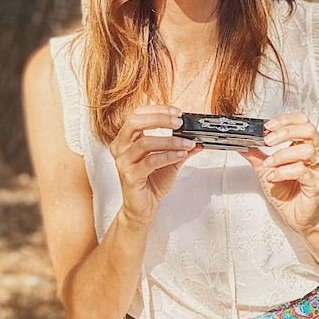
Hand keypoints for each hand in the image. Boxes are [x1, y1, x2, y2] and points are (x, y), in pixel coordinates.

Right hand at [108, 105, 197, 227]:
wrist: (143, 208)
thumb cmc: (151, 182)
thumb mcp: (169, 160)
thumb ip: (181, 147)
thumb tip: (198, 137)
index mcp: (126, 139)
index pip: (138, 115)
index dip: (157, 110)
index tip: (177, 112)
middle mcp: (120, 148)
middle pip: (135, 123)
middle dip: (160, 119)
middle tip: (179, 122)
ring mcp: (123, 162)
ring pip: (145, 143)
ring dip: (170, 141)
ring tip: (187, 143)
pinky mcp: (130, 176)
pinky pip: (150, 162)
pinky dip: (168, 156)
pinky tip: (180, 154)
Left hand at [239, 113, 318, 233]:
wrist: (294, 215)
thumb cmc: (285, 191)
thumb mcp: (264, 168)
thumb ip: (255, 154)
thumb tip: (242, 142)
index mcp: (304, 145)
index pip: (301, 122)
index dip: (285, 120)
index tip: (268, 126)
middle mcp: (314, 154)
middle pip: (308, 130)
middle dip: (285, 132)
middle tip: (268, 141)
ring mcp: (317, 168)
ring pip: (306, 150)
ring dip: (282, 155)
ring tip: (269, 163)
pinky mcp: (315, 183)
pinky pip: (302, 171)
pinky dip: (283, 172)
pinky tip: (273, 176)